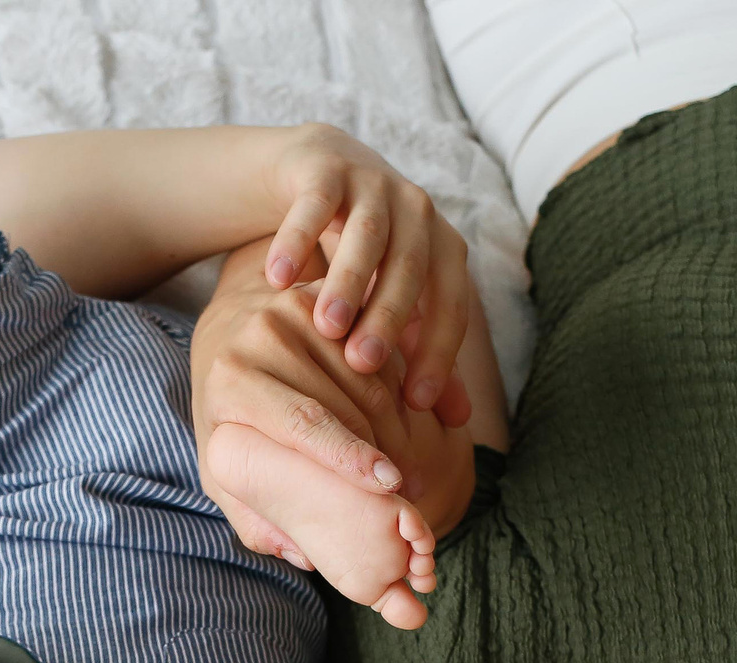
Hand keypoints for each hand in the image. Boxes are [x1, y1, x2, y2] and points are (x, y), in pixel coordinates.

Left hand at [193, 244, 476, 563]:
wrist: (224, 340)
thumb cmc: (229, 420)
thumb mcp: (224, 470)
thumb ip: (254, 515)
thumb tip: (302, 555)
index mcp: (230, 380)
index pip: (301, 421)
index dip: (348, 455)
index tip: (388, 484)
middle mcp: (261, 335)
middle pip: (345, 397)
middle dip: (384, 446)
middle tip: (410, 488)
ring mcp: (295, 308)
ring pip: (369, 371)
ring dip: (397, 420)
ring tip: (410, 462)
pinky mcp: (324, 295)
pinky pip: (375, 346)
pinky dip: (398, 385)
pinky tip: (406, 420)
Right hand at [259, 126, 476, 414]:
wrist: (319, 173)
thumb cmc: (364, 257)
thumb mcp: (394, 301)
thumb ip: (423, 352)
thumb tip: (459, 421)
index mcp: (443, 248)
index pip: (452, 305)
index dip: (440, 353)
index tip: (416, 402)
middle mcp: (417, 212)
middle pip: (410, 268)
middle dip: (389, 317)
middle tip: (362, 364)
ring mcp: (373, 184)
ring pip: (368, 234)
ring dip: (349, 280)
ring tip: (323, 326)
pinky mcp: (326, 167)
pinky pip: (313, 204)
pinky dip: (296, 239)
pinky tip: (277, 280)